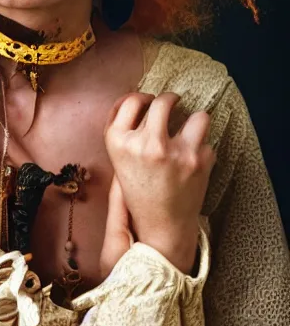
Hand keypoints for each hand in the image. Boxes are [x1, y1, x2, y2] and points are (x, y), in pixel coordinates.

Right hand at [102, 91, 216, 271]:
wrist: (161, 227)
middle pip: (162, 101)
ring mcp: (173, 152)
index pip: (131, 101)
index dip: (143, 98)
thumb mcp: (118, 159)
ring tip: (191, 130)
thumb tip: (139, 99)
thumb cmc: (139, 192)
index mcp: (118, 142)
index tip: (149, 101)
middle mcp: (145, 144)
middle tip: (173, 104)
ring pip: (197, 115)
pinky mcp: (198, 161)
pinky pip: (207, 142)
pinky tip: (194, 162)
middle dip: (171, 100)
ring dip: (195, 122)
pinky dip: (203, 149)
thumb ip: (123, 130)